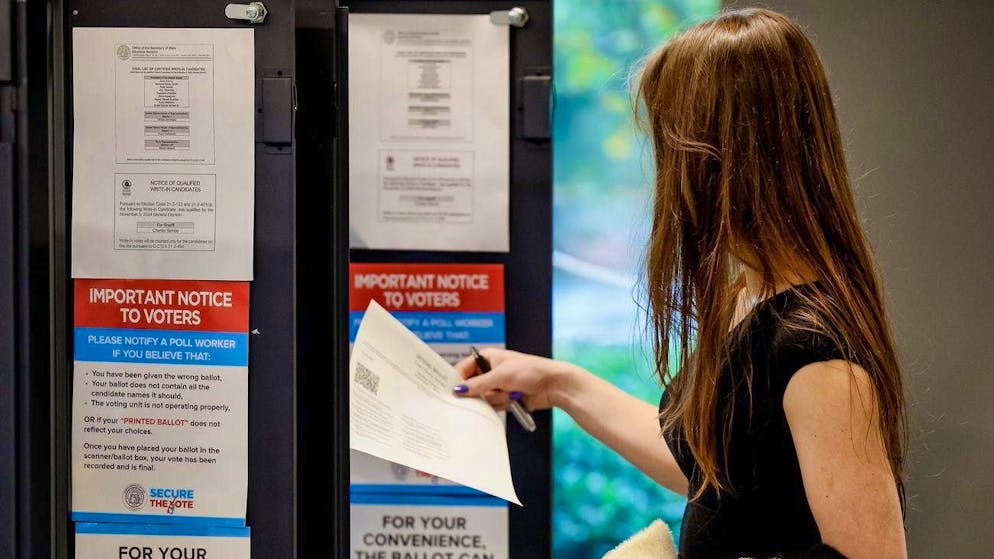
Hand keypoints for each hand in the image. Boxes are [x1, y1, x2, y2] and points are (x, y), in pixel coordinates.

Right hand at [452, 348, 574, 412]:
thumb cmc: (531, 371)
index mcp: (487, 357)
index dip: (457, 380)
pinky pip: (493, 406)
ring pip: (483, 399)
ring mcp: (497, 385)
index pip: (463, 369)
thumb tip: (458, 389)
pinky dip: (501, 405)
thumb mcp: (501, 376)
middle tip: (487, 393)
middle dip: (480, 393)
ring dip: (495, 399)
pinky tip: (513, 399)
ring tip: (509, 393)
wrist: (553, 385)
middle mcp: (490, 371)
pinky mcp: (505, 397)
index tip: (452, 393)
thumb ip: (478, 384)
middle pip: (471, 387)